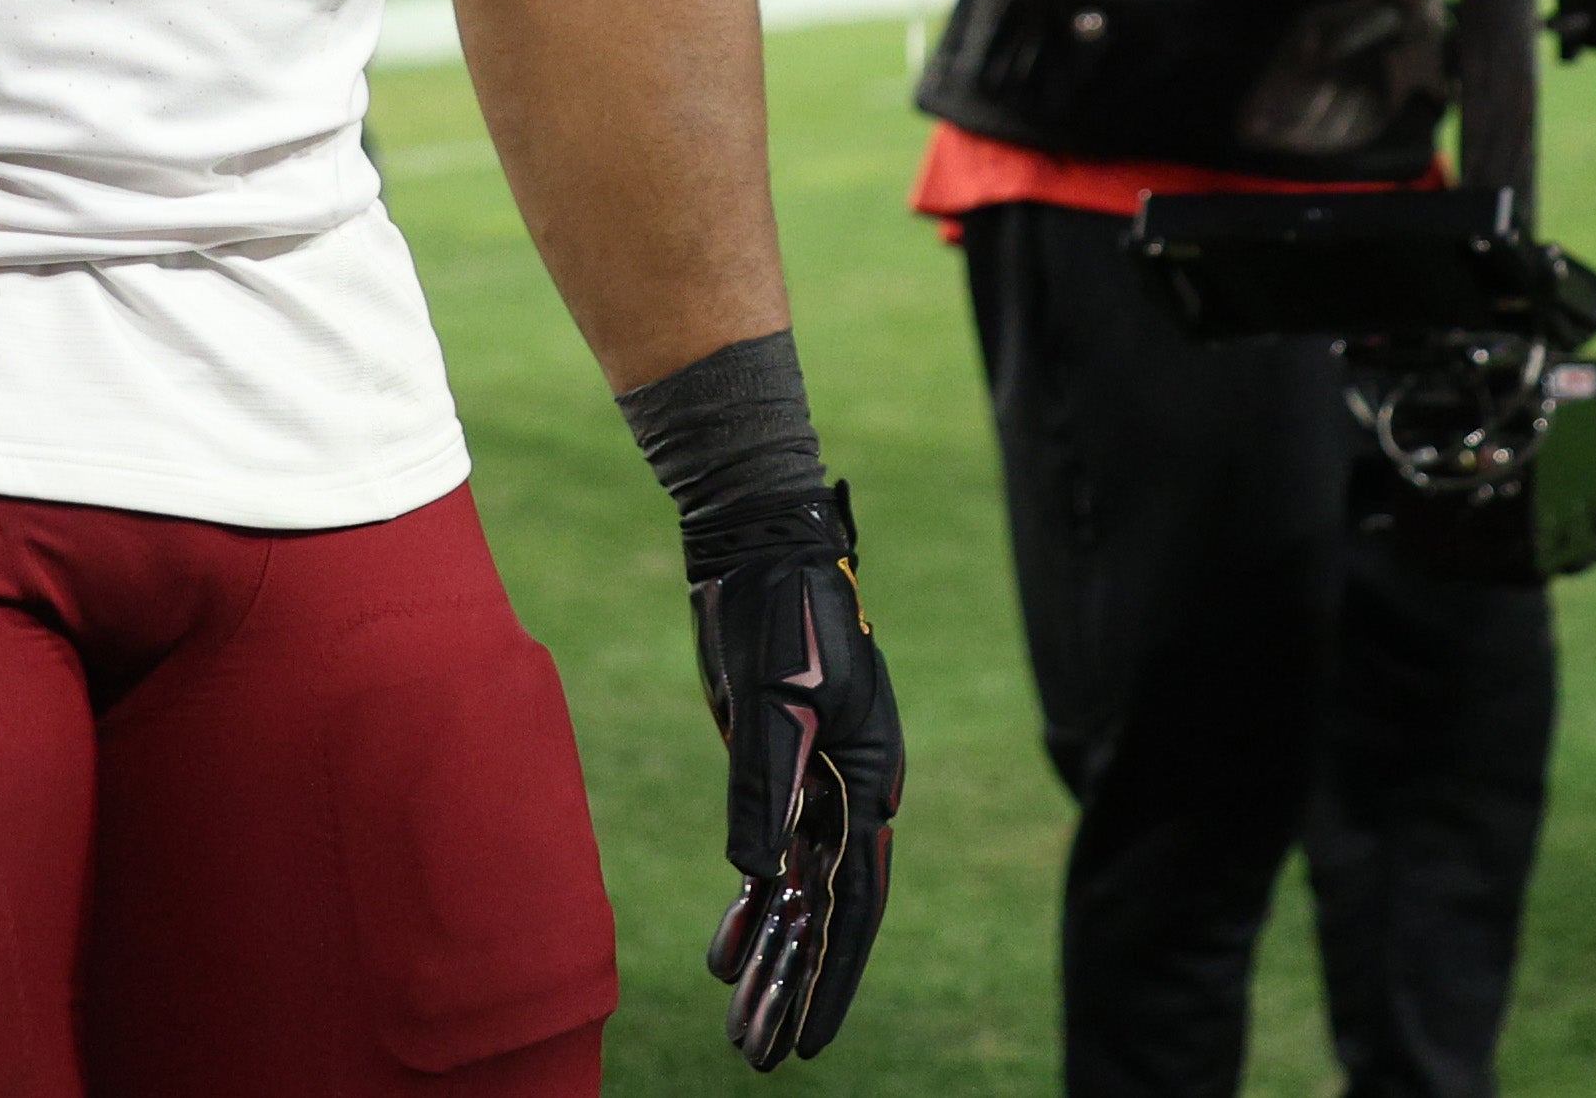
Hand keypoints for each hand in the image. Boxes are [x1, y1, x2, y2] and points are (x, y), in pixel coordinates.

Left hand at [684, 486, 901, 1065]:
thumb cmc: (781, 614)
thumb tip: (755, 875)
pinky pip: (767, 858)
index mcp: (869, 782)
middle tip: (760, 1058)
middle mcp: (850, 796)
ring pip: (794, 895)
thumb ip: (766, 787)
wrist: (757, 548)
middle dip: (794, 988)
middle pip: (823, 913)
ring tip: (741, 1029)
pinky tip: (726, 953)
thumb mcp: (775, 701)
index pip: (851, 902)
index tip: (806, 1041)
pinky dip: (749, 907)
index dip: (829, 977)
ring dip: (769, 959)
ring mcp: (814, 786)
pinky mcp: (774, 772)